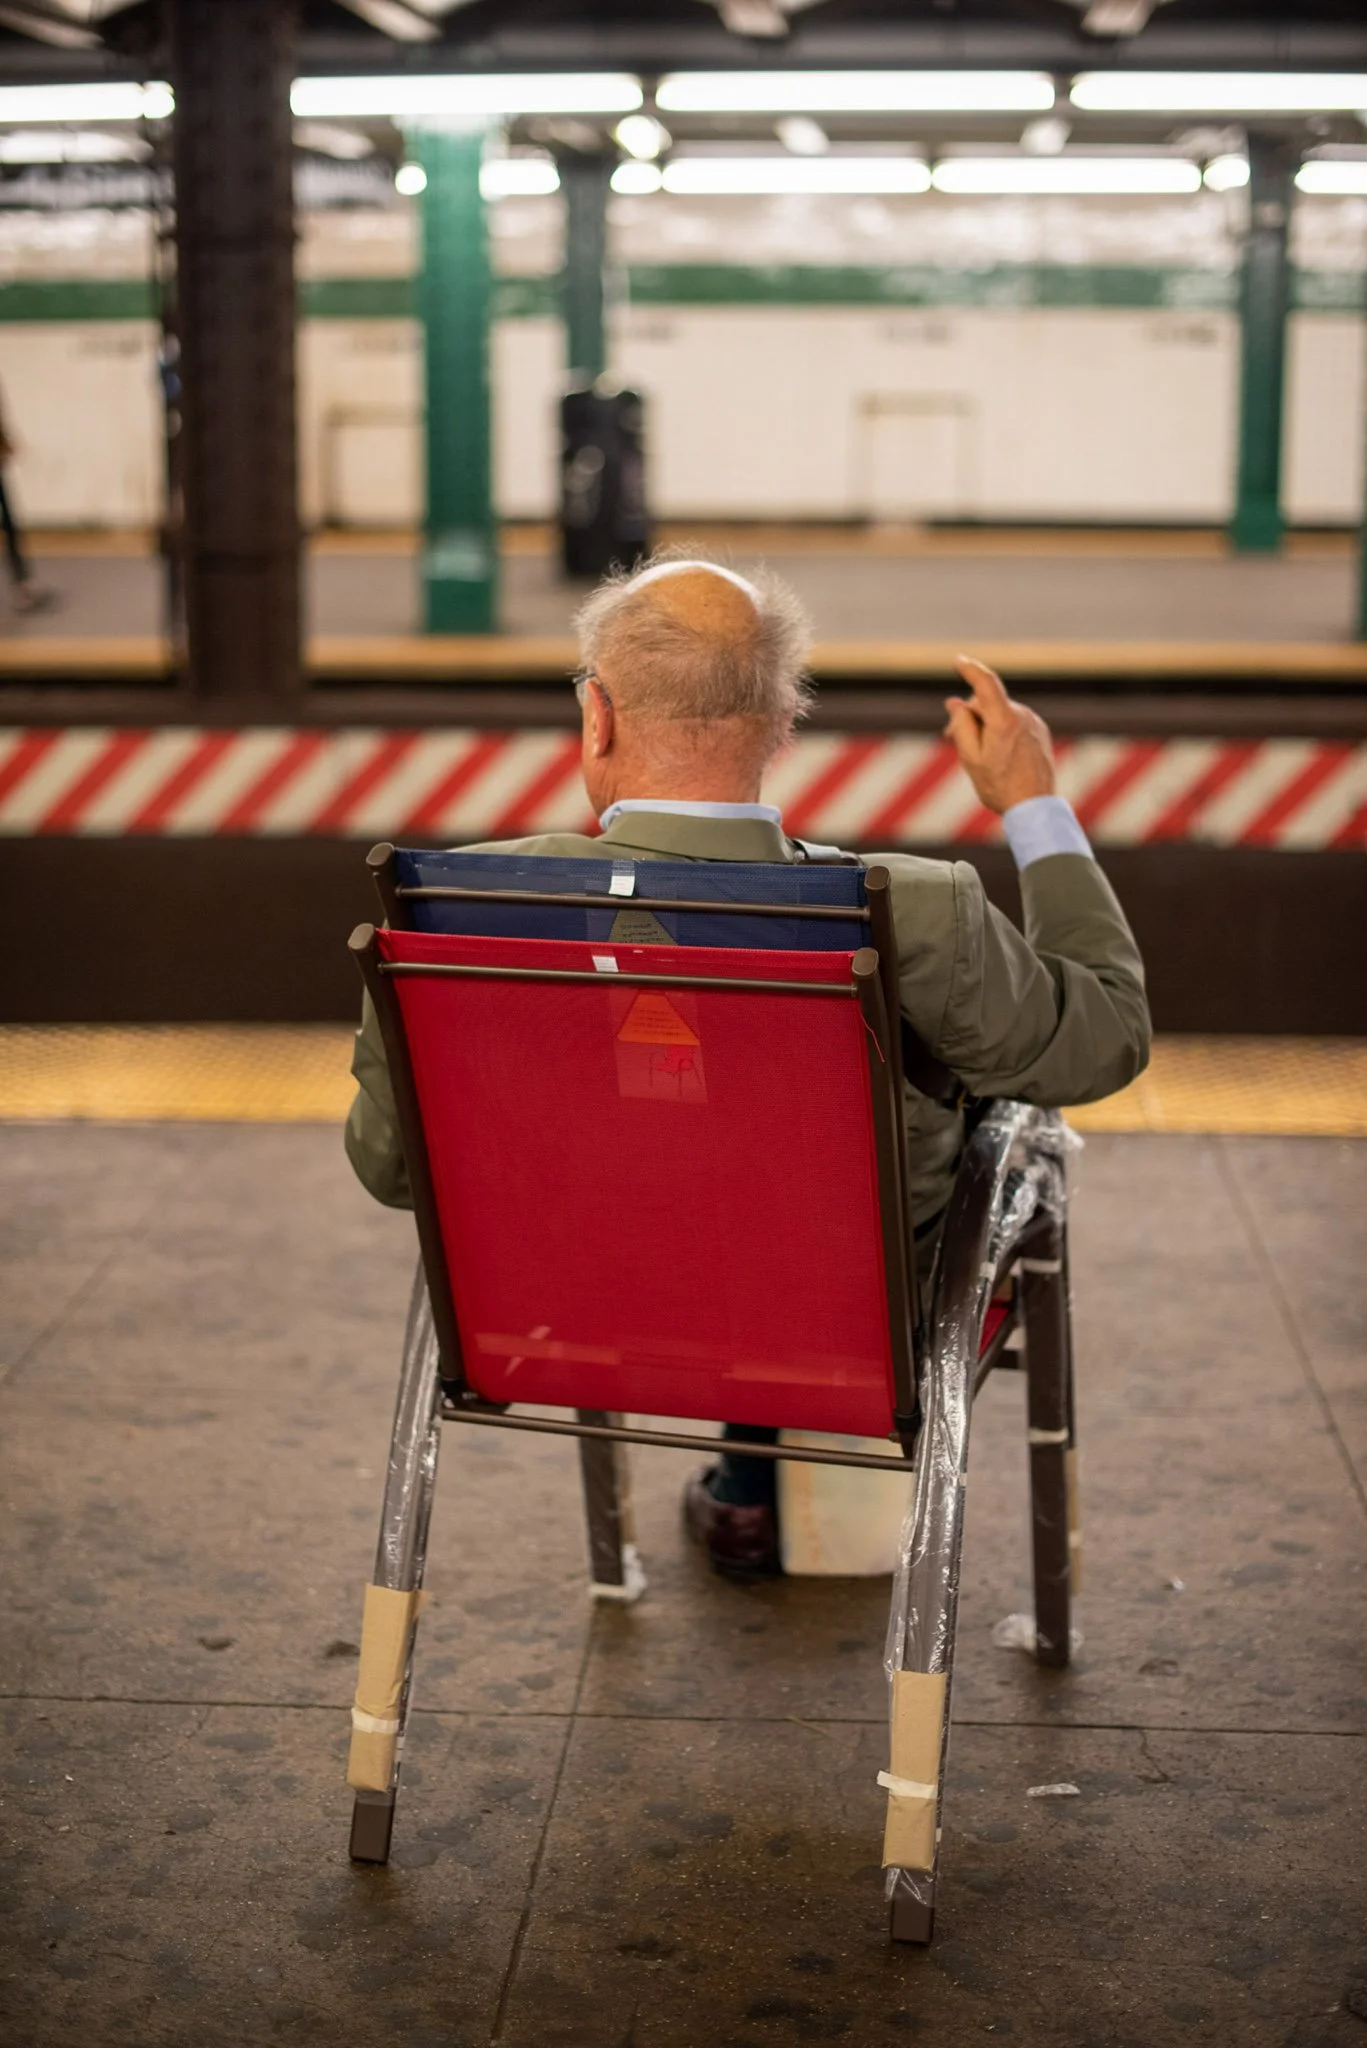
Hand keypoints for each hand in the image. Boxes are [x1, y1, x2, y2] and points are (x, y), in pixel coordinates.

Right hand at [943, 654, 1055, 813]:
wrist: (1034, 807)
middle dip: (968, 714)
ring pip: (999, 713)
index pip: (986, 684)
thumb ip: (961, 725)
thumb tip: (956, 703)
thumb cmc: (999, 785)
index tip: (959, 660)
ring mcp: (1033, 723)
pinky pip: (1013, 722)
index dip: (971, 669)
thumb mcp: (971, 757)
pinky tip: (995, 754)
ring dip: (983, 724)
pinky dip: (999, 729)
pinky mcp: (1039, 731)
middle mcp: (1022, 716)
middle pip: (987, 703)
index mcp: (1004, 720)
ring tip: (976, 753)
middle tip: (950, 737)